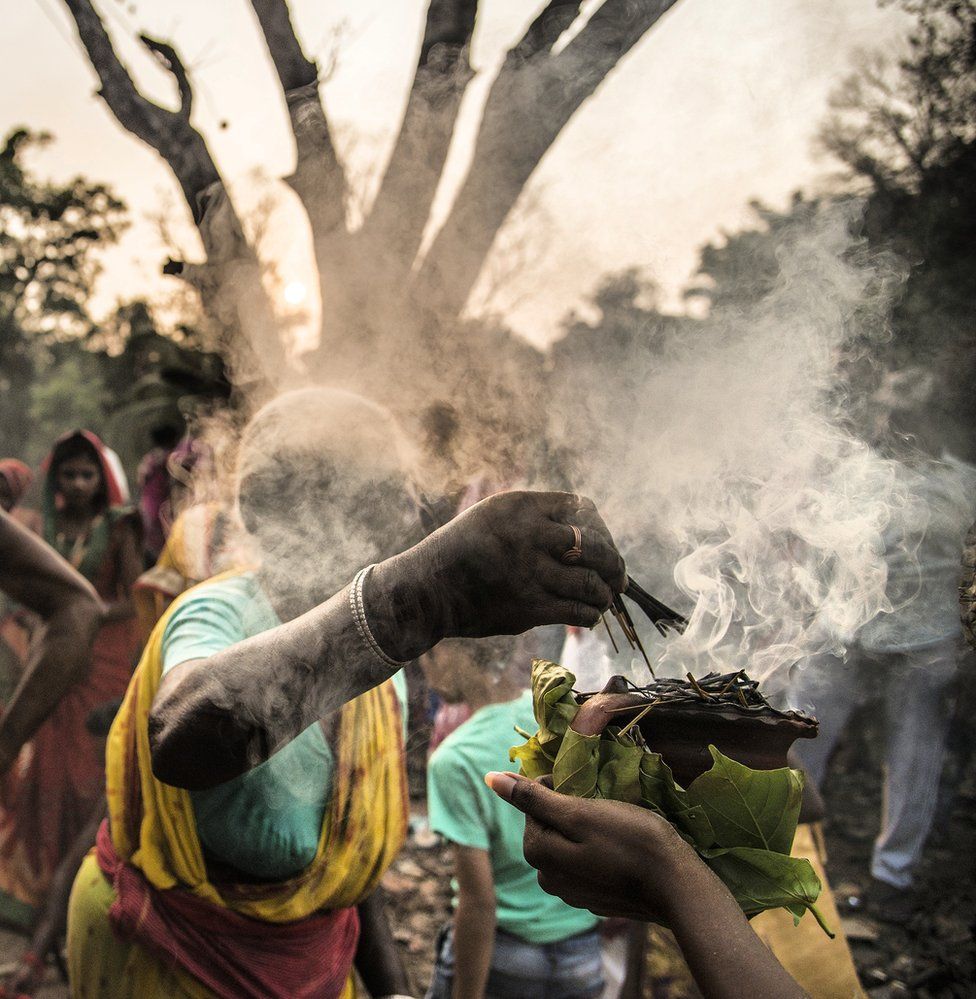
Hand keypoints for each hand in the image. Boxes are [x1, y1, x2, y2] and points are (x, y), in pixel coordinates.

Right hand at [370, 491, 625, 659]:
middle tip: (618, 577)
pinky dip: (590, 614)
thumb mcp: (493, 516)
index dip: (601, 528)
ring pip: (591, 583)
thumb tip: (584, 534)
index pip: (583, 508)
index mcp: (521, 507)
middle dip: (614, 563)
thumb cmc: (462, 551)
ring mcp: (529, 572)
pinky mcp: (527, 608)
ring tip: (603, 597)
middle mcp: (528, 535)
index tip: (602, 544)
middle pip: (596, 546)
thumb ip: (534, 518)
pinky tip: (588, 614)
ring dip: (604, 593)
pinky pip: (577, 610)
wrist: (426, 589)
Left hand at [486, 772, 699, 923]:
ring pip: (567, 847)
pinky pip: (585, 865)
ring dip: (582, 831)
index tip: (582, 786)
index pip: (532, 806)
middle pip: (548, 828)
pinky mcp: (596, 900)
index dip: (554, 788)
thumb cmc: (628, 840)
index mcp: (539, 853)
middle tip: (599, 803)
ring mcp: (573, 893)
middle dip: (567, 811)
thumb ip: (533, 798)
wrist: (676, 886)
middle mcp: (548, 879)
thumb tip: (490, 778)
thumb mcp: (579, 812)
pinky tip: (619, 848)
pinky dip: (597, 852)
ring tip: (611, 823)